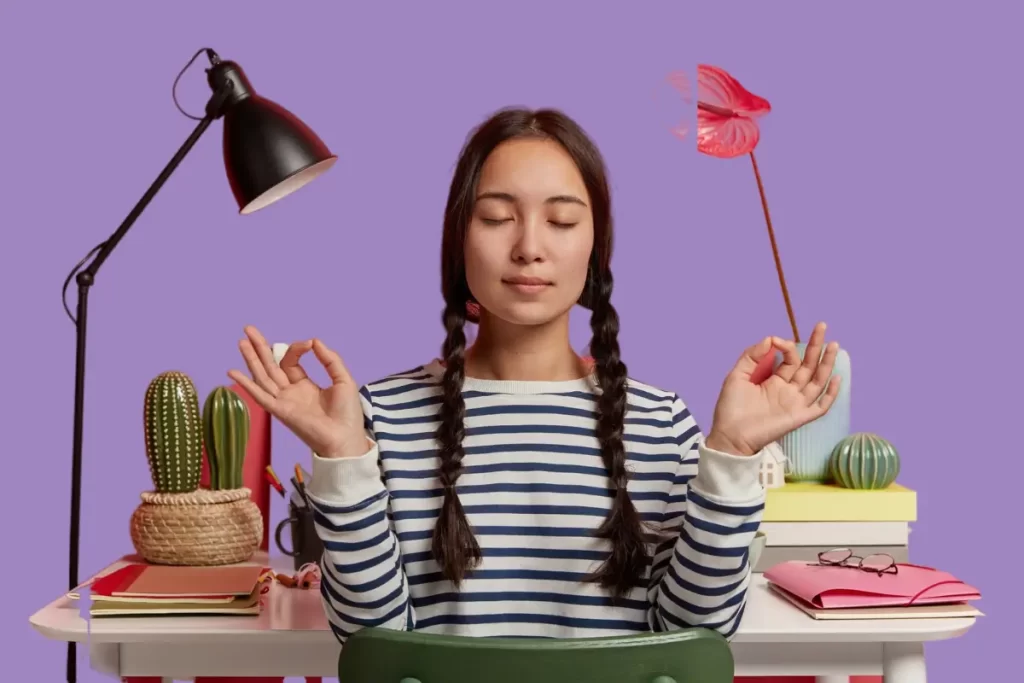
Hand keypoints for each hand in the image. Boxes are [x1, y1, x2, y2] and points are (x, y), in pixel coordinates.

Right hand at [227, 326, 368, 458]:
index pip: (291, 362)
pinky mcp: (280, 411)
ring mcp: (283, 401)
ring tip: (241, 341)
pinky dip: (246, 384)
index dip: (296, 349)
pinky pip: (260, 396)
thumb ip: (330, 360)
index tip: (309, 344)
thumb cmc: (347, 413)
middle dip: (260, 348)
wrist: (346, 437)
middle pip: (270, 366)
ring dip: (251, 359)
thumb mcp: (343, 379)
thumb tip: (314, 341)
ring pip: (263, 376)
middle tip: (248, 329)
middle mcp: (290, 392)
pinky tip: (232, 372)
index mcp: (305, 385)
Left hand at [705, 322, 841, 456]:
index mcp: (774, 381)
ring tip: (833, 344)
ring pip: (817, 381)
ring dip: (826, 363)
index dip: (787, 347)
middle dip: (815, 346)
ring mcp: (796, 403)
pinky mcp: (800, 417)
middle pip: (807, 366)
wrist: (730, 435)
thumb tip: (770, 338)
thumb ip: (751, 356)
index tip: (778, 341)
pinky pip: (821, 406)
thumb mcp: (736, 376)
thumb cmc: (731, 408)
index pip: (790, 360)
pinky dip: (831, 394)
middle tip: (821, 326)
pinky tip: (837, 378)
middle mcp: (788, 390)